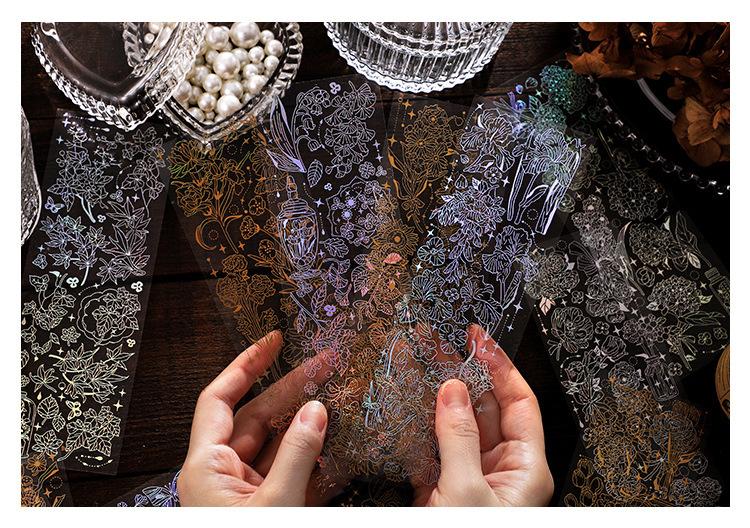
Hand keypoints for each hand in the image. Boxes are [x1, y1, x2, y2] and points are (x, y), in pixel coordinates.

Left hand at [178, 330, 341, 505]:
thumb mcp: (276, 503)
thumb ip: (296, 455)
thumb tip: (315, 413)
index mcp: (206, 467)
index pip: (218, 399)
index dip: (245, 366)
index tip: (272, 342)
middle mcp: (221, 476)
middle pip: (257, 418)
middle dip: (292, 390)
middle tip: (323, 367)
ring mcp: (244, 493)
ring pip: (278, 446)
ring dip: (309, 426)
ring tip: (338, 402)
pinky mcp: (266, 508)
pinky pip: (290, 475)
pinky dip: (315, 464)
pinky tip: (339, 451)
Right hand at [413, 324, 553, 506]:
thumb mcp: (468, 491)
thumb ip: (460, 439)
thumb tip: (453, 392)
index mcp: (524, 470)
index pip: (520, 403)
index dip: (501, 368)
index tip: (480, 339)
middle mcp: (499, 471)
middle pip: (484, 408)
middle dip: (462, 374)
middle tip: (440, 344)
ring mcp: (468, 479)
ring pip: (454, 425)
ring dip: (435, 397)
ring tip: (419, 364)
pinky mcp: (440, 490)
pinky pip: (430, 448)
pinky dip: (416, 426)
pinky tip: (406, 403)